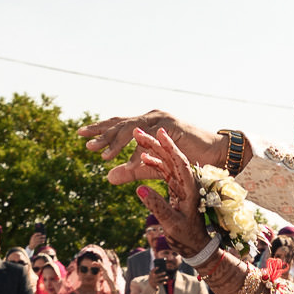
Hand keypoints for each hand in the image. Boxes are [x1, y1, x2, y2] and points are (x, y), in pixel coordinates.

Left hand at [84, 112, 233, 181]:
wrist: (213, 153)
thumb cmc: (184, 159)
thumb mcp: (152, 167)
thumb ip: (130, 171)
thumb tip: (107, 176)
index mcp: (145, 124)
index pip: (117, 124)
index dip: (99, 129)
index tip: (80, 134)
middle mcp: (150, 117)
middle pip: (120, 123)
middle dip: (100, 132)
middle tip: (82, 138)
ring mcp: (161, 120)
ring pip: (132, 129)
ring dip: (116, 142)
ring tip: (101, 155)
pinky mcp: (172, 127)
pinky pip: (151, 141)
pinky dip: (139, 153)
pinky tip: (128, 165)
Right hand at [124, 128, 211, 253]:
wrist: (198, 245)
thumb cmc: (187, 237)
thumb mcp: (171, 224)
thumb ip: (156, 205)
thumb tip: (139, 188)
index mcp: (190, 188)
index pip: (180, 162)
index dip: (170, 147)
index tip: (160, 131)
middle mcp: (187, 182)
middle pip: (171, 157)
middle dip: (155, 142)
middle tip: (137, 130)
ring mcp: (181, 183)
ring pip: (166, 161)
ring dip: (152, 149)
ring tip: (136, 137)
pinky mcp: (176, 187)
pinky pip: (163, 170)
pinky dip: (153, 162)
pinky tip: (141, 157)